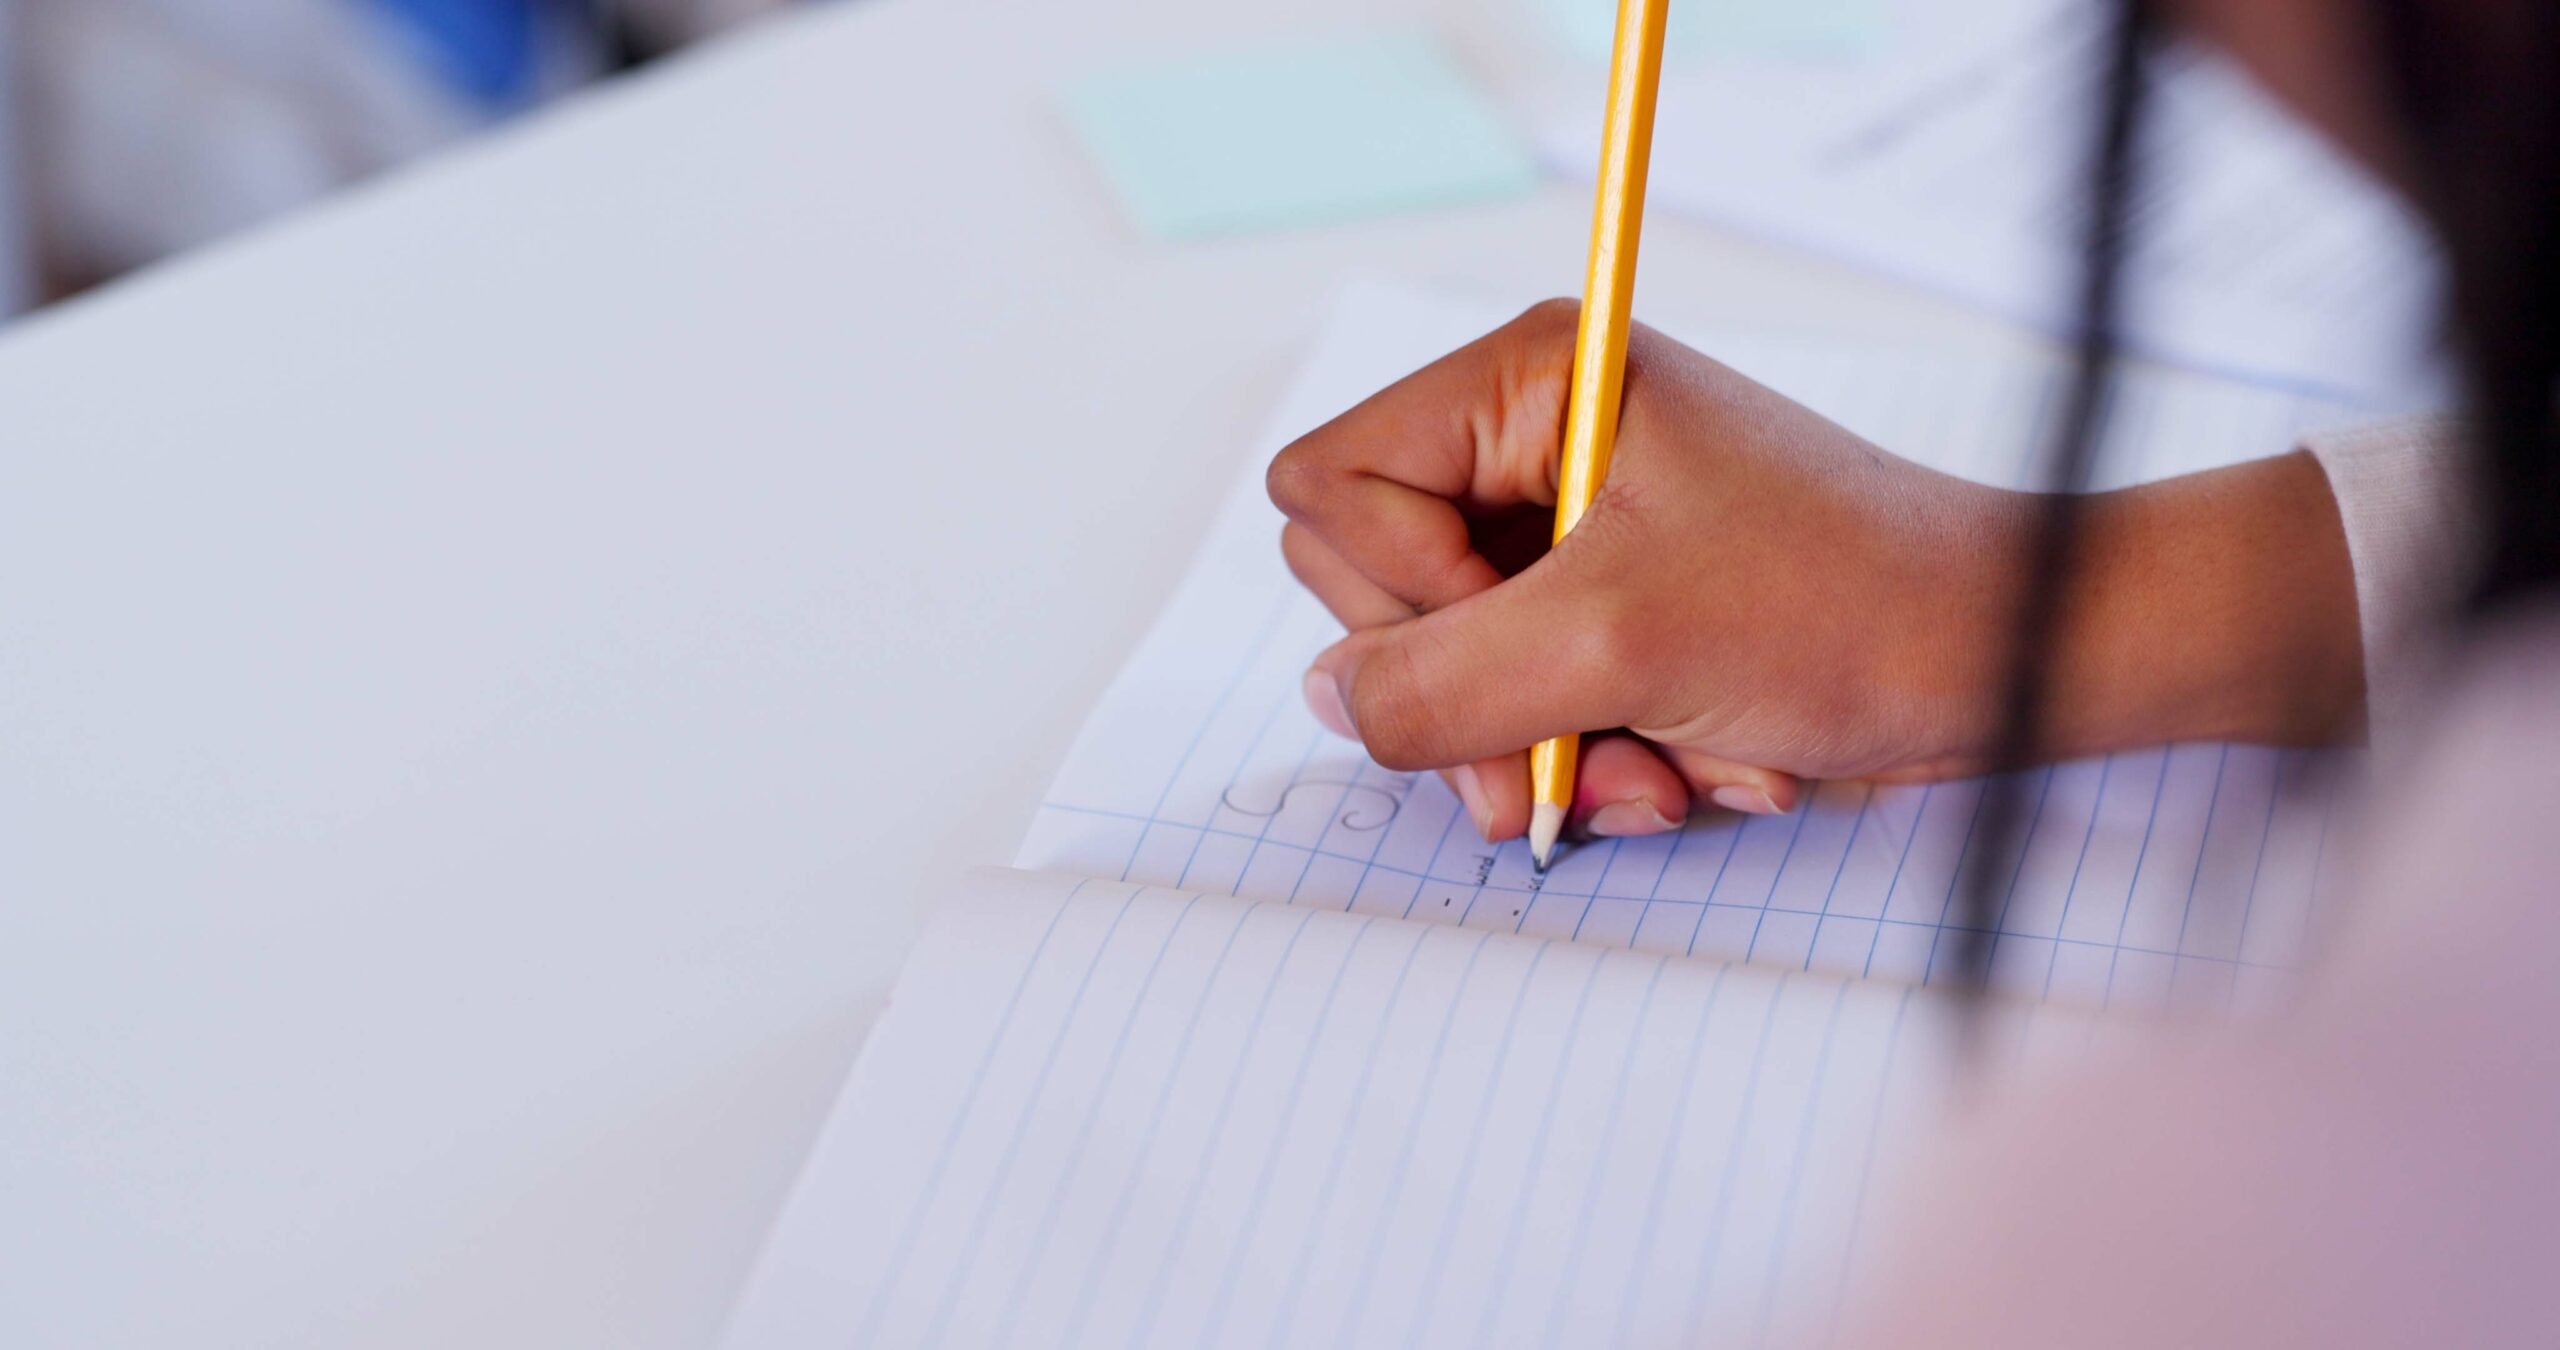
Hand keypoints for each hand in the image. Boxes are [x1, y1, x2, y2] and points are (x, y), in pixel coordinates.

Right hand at [1266, 301, 2361, 844]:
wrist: (2004, 661)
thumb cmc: (1852, 606)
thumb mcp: (1618, 646)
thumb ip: (1438, 681)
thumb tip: (1329, 701)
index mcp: (1528, 381)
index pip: (1332, 487)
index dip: (1394, 588)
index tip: (1515, 630)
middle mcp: (1532, 442)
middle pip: (1373, 585)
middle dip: (1471, 696)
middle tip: (1560, 755)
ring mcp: (1568, 530)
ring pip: (1446, 664)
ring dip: (1542, 747)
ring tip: (1657, 776)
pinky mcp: (1606, 607)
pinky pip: (1520, 701)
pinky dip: (1591, 756)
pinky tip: (1683, 769)